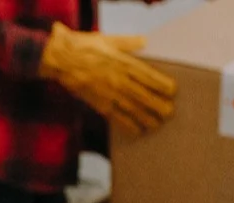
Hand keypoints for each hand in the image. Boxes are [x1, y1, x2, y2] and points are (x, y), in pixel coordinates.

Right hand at [40, 25, 174, 135]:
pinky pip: (117, 118)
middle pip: (144, 95)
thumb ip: (128, 43)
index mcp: (122, 63)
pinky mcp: (99, 103)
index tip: (173, 91)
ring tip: (158, 125)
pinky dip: (128, 126)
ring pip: (133, 109)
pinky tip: (138, 132)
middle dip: (158, 105)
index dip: (162, 85)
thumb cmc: (84, 46)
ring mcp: (109, 93)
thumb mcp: (108, 39)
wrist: (60, 58)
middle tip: (170, 113)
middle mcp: (118, 79)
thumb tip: (144, 41)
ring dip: (147, 118)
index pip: (148, 76)